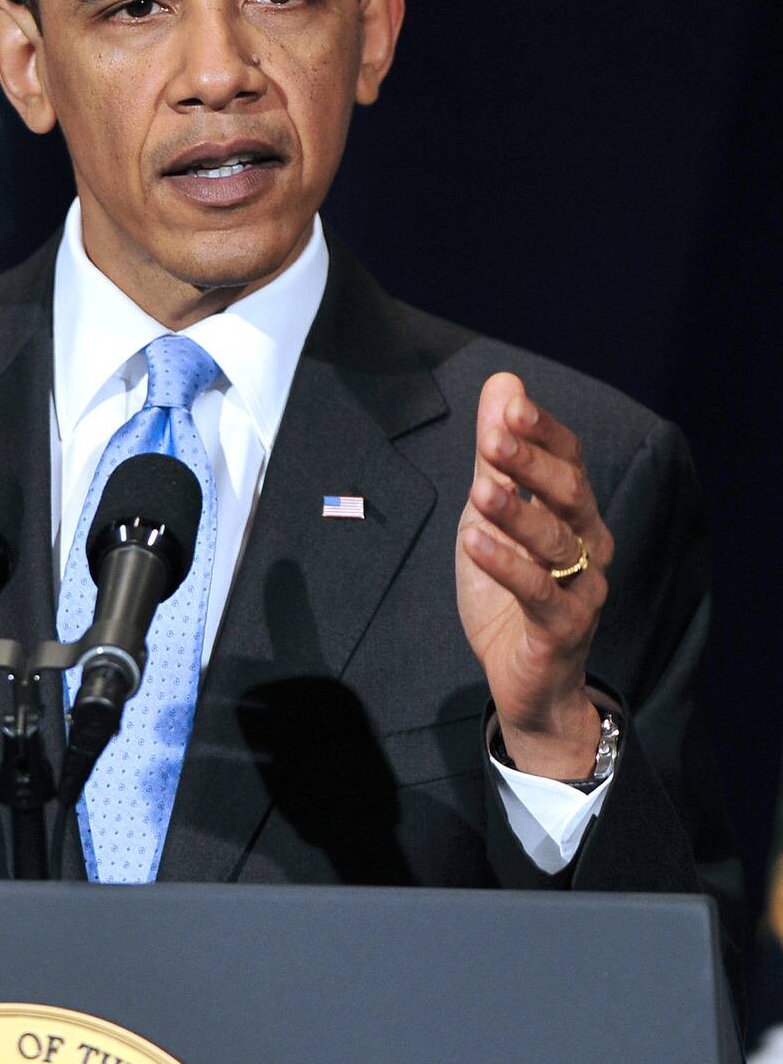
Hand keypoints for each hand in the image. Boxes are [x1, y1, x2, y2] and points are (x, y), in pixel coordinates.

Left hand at [456, 372, 614, 778]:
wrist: (525, 681)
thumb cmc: (510, 592)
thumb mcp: (490, 515)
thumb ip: (495, 455)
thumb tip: (502, 382)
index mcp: (574, 513)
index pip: (568, 459)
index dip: (541, 431)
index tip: (509, 404)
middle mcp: (589, 545)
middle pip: (571, 493)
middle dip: (532, 463)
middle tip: (494, 438)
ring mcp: (582, 588)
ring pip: (557, 542)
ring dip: (517, 513)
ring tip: (479, 489)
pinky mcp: (564, 628)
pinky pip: (539, 593)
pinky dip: (507, 565)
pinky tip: (474, 541)